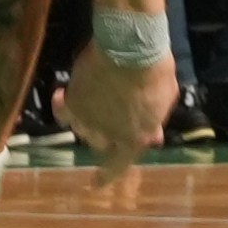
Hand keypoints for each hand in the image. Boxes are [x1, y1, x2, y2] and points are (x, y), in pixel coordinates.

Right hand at [55, 43, 175, 179]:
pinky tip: (62, 96)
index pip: (119, 165)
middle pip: (101, 143)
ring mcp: (88, 121)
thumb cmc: (154, 70)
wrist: (130, 45)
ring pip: (82, 129)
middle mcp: (108, 136)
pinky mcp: (72, 103)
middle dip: (107, 133)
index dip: (107, 175)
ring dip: (88, 118)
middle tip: (112, 112)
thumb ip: (155, 121)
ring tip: (95, 97)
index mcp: (134, 138)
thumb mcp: (165, 99)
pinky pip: (63, 111)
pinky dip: (62, 105)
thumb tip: (153, 138)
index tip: (96, 182)